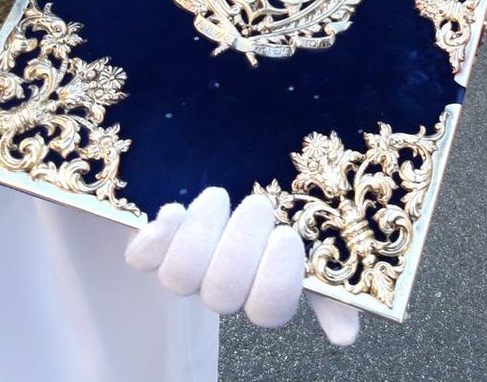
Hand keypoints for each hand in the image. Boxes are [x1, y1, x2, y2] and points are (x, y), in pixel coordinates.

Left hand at [125, 187, 360, 343]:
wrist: (226, 149)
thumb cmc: (278, 193)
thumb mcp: (309, 224)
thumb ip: (326, 275)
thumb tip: (346, 337)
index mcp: (265, 284)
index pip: (270, 311)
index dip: (276, 282)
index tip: (287, 236)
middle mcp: (223, 283)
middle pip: (223, 296)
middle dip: (240, 249)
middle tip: (257, 205)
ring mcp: (186, 264)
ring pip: (181, 279)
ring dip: (202, 235)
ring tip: (218, 196)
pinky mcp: (150, 244)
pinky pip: (140, 258)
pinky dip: (158, 234)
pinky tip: (174, 209)